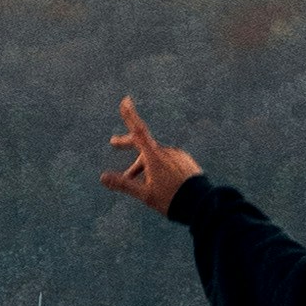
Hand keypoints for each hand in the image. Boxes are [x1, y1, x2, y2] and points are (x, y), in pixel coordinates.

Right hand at [106, 92, 201, 214]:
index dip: (131, 116)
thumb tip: (103, 177)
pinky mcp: (186, 162)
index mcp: (155, 156)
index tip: (126, 100)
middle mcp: (167, 152)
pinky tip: (157, 181)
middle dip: (128, 144)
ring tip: (133, 178)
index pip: (139, 131)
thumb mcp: (145, 194)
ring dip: (143, 165)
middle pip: (143, 144)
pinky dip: (157, 167)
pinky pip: (168, 161)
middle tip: (113, 143)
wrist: (202, 204)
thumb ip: (124, 184)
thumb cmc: (172, 200)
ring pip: (155, 157)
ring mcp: (178, 156)